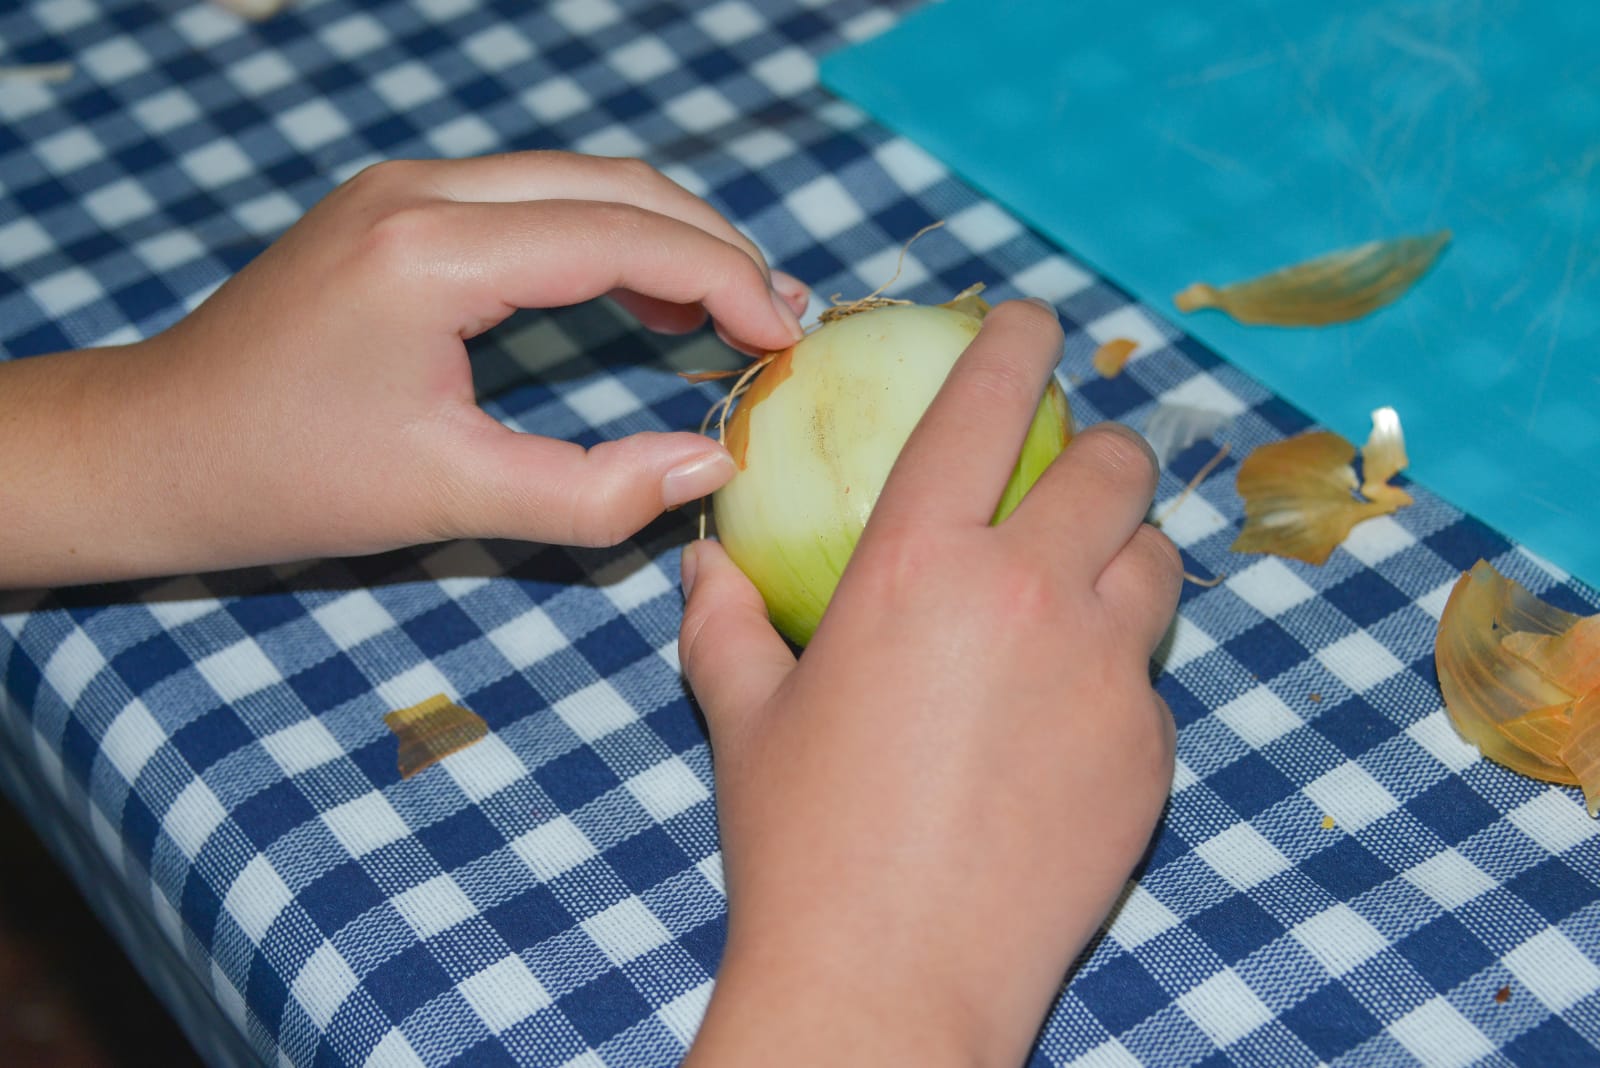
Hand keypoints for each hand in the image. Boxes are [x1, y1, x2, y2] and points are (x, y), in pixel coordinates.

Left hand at [0, 152, 808, 585]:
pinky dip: (605, 240)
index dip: (723, 279)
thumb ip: (593, 492)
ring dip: (664, 237)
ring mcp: (404, 190)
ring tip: (733, 311)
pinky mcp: (397, 209)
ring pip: (576, 182)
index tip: (786, 339)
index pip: (621, 234)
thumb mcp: (450, 499)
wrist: (157, 447)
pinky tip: (644, 299)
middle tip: (779, 320)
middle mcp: (421, 192)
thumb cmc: (286, 479)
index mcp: (433, 250)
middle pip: (612, 184)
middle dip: (711, 246)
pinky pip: (532, 201)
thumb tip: (711, 461)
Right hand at [678, 300, 1182, 1065]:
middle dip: (1102, 451)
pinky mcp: (1150, 751)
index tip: (1029, 320)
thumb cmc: (802, 841)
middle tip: (1068, 477)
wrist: (891, 977)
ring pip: (1157, 564)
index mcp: (919, 563)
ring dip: (1124, 555)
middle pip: (1115, 468)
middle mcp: (1029, 593)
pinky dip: (1117, 675)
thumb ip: (724, 621)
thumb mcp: (746, 717)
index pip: (988, 402)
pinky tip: (1063, 726)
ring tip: (1079, 591)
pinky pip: (1150, 679)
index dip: (1016, 339)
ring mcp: (1107, 672)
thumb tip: (705, 564)